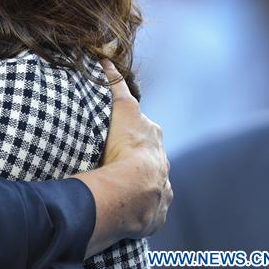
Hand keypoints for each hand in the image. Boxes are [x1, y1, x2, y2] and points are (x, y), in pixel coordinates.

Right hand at [72, 59, 171, 256]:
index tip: (120, 130)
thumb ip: (115, 85)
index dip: (129, 125)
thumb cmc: (124, 148)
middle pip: (149, 152)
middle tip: (114, 155)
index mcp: (152, 135)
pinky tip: (126, 206)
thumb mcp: (121, 110)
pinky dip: (140, 203)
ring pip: (151, 179)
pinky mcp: (158, 209)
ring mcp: (162, 186)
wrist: (132, 190)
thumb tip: (107, 58)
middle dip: (136, 152)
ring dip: (138, 180)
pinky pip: (148, 204)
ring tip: (117, 184)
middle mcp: (162, 159)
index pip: (141, 124)